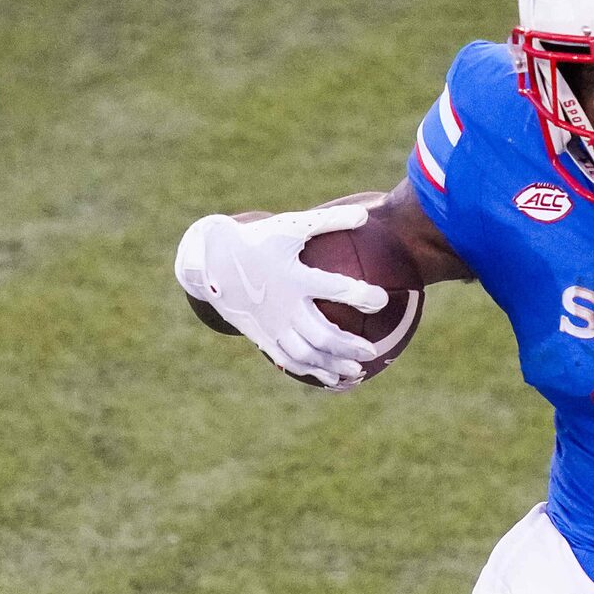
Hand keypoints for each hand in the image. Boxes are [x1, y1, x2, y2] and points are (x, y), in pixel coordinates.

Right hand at [173, 205, 388, 389]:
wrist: (211, 258)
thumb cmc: (259, 240)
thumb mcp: (292, 225)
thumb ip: (330, 220)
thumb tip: (365, 215)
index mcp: (294, 277)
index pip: (335, 288)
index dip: (361, 296)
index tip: (382, 300)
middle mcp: (284, 305)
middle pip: (323, 334)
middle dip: (350, 346)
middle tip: (372, 352)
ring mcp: (272, 324)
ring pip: (307, 354)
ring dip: (333, 365)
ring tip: (356, 372)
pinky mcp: (262, 336)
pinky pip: (289, 361)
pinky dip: (311, 372)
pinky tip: (330, 378)